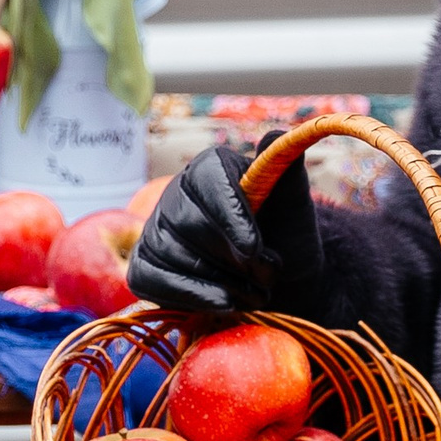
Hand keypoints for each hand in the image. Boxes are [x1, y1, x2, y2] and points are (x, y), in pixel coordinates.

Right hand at [128, 136, 325, 332]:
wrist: (276, 280)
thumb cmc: (285, 237)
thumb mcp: (295, 209)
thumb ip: (287, 175)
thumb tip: (276, 135)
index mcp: (211, 168)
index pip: (209, 179)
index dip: (230, 215)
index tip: (255, 249)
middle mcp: (175, 193)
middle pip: (189, 223)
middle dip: (230, 258)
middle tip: (268, 277)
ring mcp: (155, 229)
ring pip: (171, 254)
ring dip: (218, 282)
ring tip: (256, 294)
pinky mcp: (145, 265)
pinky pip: (150, 281)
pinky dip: (189, 296)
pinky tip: (223, 304)